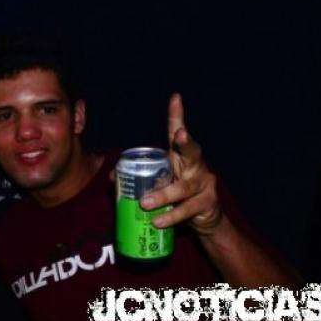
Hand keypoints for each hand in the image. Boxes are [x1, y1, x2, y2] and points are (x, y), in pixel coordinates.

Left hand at [139, 94, 222, 234]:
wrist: (203, 219)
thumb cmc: (178, 194)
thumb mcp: (160, 182)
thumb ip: (139, 177)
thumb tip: (112, 177)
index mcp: (181, 157)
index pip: (178, 133)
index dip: (177, 115)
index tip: (175, 97)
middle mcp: (196, 166)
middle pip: (193, 151)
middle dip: (187, 142)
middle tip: (180, 134)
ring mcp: (205, 184)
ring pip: (184, 188)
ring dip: (164, 195)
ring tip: (145, 203)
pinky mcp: (207, 204)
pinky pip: (187, 210)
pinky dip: (171, 217)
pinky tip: (159, 222)